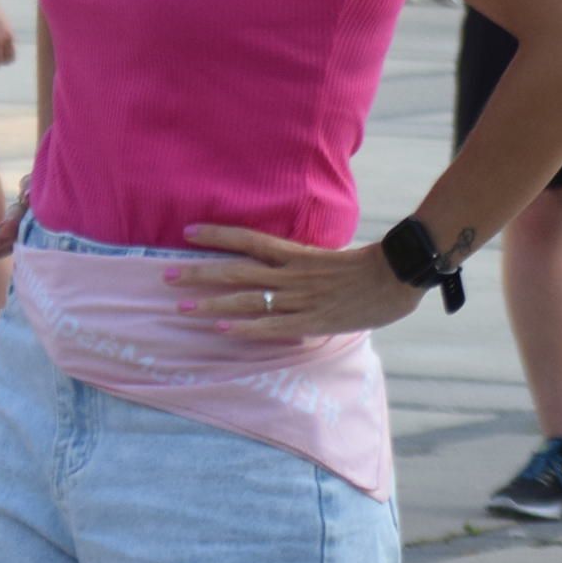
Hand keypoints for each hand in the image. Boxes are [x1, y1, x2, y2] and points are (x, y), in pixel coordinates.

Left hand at [166, 223, 425, 339]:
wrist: (397, 277)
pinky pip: (273, 326)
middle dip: (198, 274)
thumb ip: (298, 263)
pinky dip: (247, 328)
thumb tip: (275, 265)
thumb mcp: (324, 257)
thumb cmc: (364, 267)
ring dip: (211, 304)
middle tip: (165, 276)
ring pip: (246, 299)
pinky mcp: (312, 321)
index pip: (247, 239)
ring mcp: (299, 298)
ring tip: (181, 308)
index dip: (217, 235)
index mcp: (294, 253)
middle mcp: (289, 273)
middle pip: (235, 270)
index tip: (187, 232)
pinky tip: (223, 330)